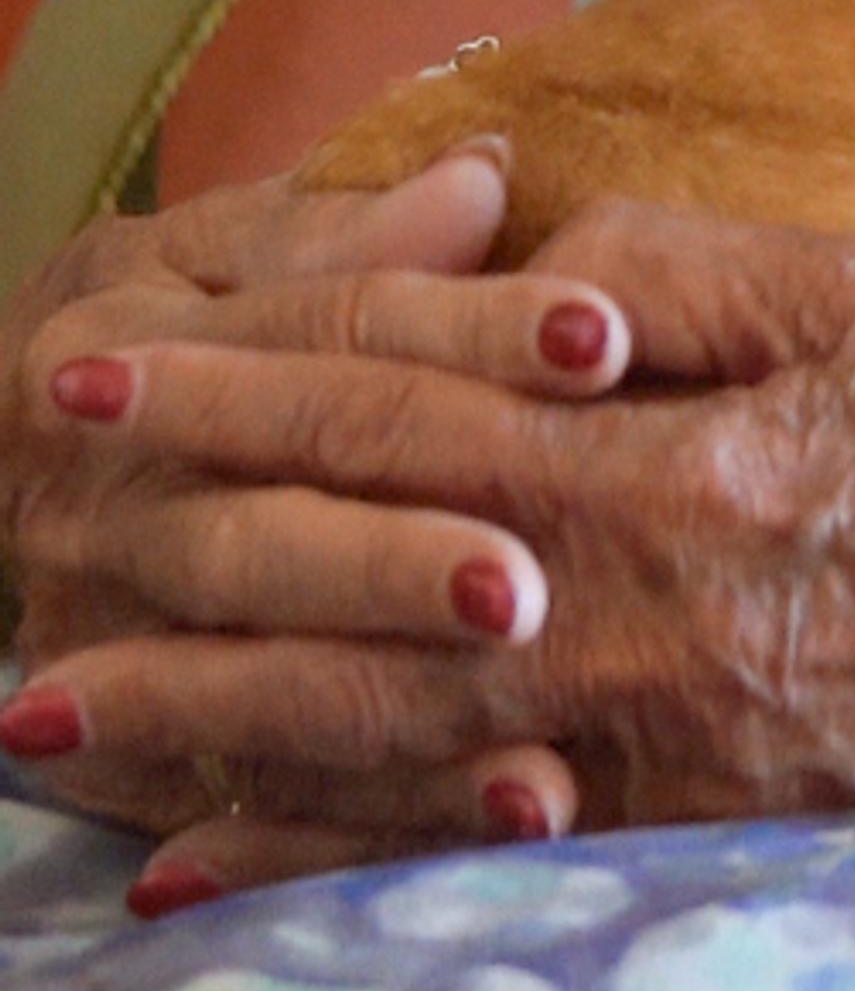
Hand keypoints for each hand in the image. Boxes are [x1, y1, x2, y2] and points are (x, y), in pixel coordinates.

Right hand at [6, 147, 609, 909]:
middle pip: (273, 533)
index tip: (604, 338)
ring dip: (401, 713)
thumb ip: (352, 224)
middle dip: (399, 565)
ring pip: (260, 677)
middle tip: (527, 587)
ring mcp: (113, 633)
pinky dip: (380, 817)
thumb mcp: (221, 247)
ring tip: (539, 760)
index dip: (473, 331)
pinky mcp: (133, 746)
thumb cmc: (163, 323)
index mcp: (142, 346)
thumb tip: (486, 173)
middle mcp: (118, 501)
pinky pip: (263, 791)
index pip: (332, 335)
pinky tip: (511, 804)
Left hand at [13, 192, 854, 881]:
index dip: (241, 378)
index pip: (401, 404)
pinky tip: (199, 872)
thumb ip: (667, 282)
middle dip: (169, 549)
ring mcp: (647, 734)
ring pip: (370, 728)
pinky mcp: (677, 816)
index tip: (104, 362)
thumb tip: (505, 290)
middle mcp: (632, 600)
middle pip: (352, 571)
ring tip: (46, 716)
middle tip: (19, 532)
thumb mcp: (852, 287)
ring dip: (192, 720)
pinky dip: (315, 858)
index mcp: (666, 446)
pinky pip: (460, 846)